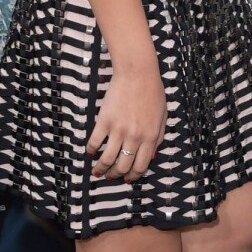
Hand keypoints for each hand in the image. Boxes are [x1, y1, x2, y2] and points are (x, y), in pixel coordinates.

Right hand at [86, 60, 165, 183]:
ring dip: (100, 168)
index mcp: (150, 137)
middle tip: (110, 176)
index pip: (141, 166)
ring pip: (107, 158)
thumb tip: (151, 157)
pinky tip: (89, 152)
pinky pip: (94, 142)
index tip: (127, 178)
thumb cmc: (152, 92)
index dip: (133, 175)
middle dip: (115, 175)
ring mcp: (118, 129)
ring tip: (96, 171)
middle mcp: (134, 137)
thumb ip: (158, 138)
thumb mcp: (162, 117)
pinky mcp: (104, 121)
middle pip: (123, 165)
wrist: (138, 73)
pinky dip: (90, 150)